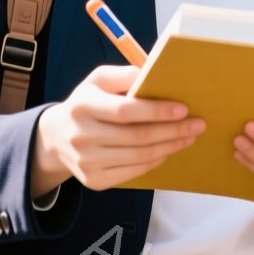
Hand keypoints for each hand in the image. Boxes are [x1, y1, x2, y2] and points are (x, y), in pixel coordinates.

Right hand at [31, 65, 201, 195]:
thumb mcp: (97, 81)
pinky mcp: (94, 181)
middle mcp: (82, 136)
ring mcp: (87, 162)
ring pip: (139, 157)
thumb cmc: (86, 103)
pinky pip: (133, 172)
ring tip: (189, 137)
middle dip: (173, 131)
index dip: (157, 111)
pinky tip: (168, 150)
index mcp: (83, 106)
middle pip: (137, 137)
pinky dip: (155, 161)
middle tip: (197, 125)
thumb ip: (123, 75)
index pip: (125, 110)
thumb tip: (153, 73)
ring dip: (170, 147)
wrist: (56, 138)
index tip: (183, 109)